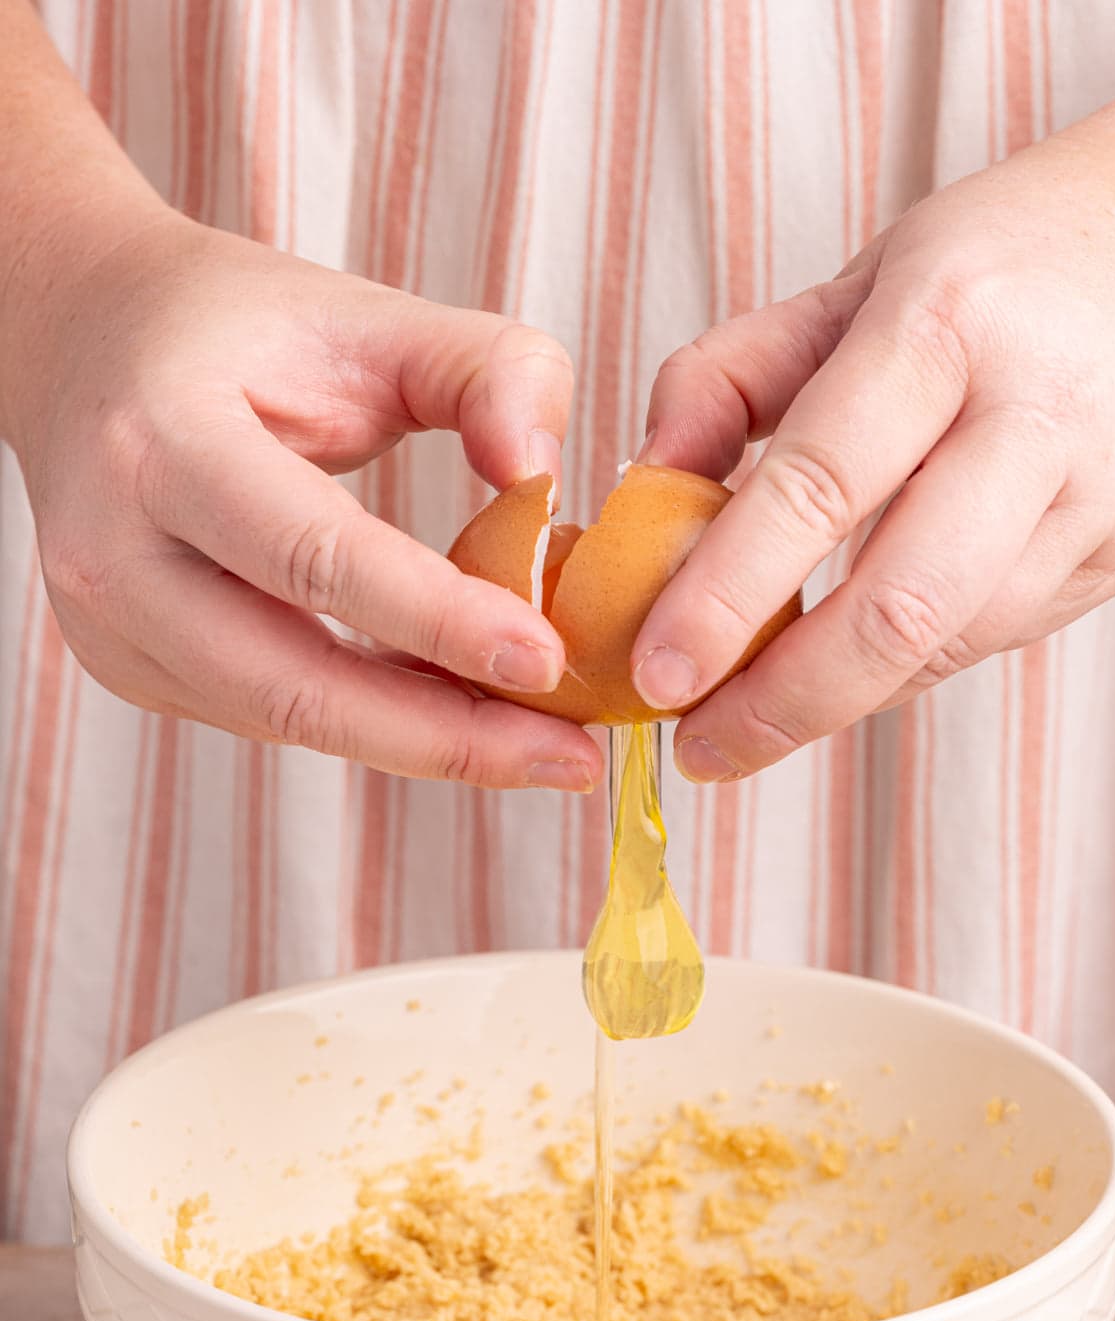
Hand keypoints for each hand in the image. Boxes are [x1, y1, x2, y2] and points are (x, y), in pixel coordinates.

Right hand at [3, 207, 601, 791]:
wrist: (85, 341)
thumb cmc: (235, 329)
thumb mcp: (365, 314)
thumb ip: (483, 368)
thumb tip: (545, 476)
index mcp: (161, 439)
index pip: (314, 555)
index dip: (436, 618)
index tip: (547, 659)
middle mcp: (114, 551)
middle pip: (294, 684)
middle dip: (445, 735)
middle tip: (571, 754)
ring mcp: (113, 627)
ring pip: (289, 720)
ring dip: (424, 741)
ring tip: (539, 742)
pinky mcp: (136, 669)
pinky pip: (275, 716)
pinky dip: (377, 723)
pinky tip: (458, 712)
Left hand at [631, 46, 1114, 781]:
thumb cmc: (992, 264)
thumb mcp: (849, 283)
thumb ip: (727, 379)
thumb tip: (642, 491)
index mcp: (947, 321)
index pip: (818, 483)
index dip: (725, 595)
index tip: (656, 672)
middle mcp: (1042, 411)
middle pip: (902, 607)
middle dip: (787, 701)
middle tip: (702, 747)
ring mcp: (1108, 490)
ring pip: (954, 643)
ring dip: (842, 693)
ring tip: (759, 704)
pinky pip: (999, 634)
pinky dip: (911, 659)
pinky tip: (859, 649)